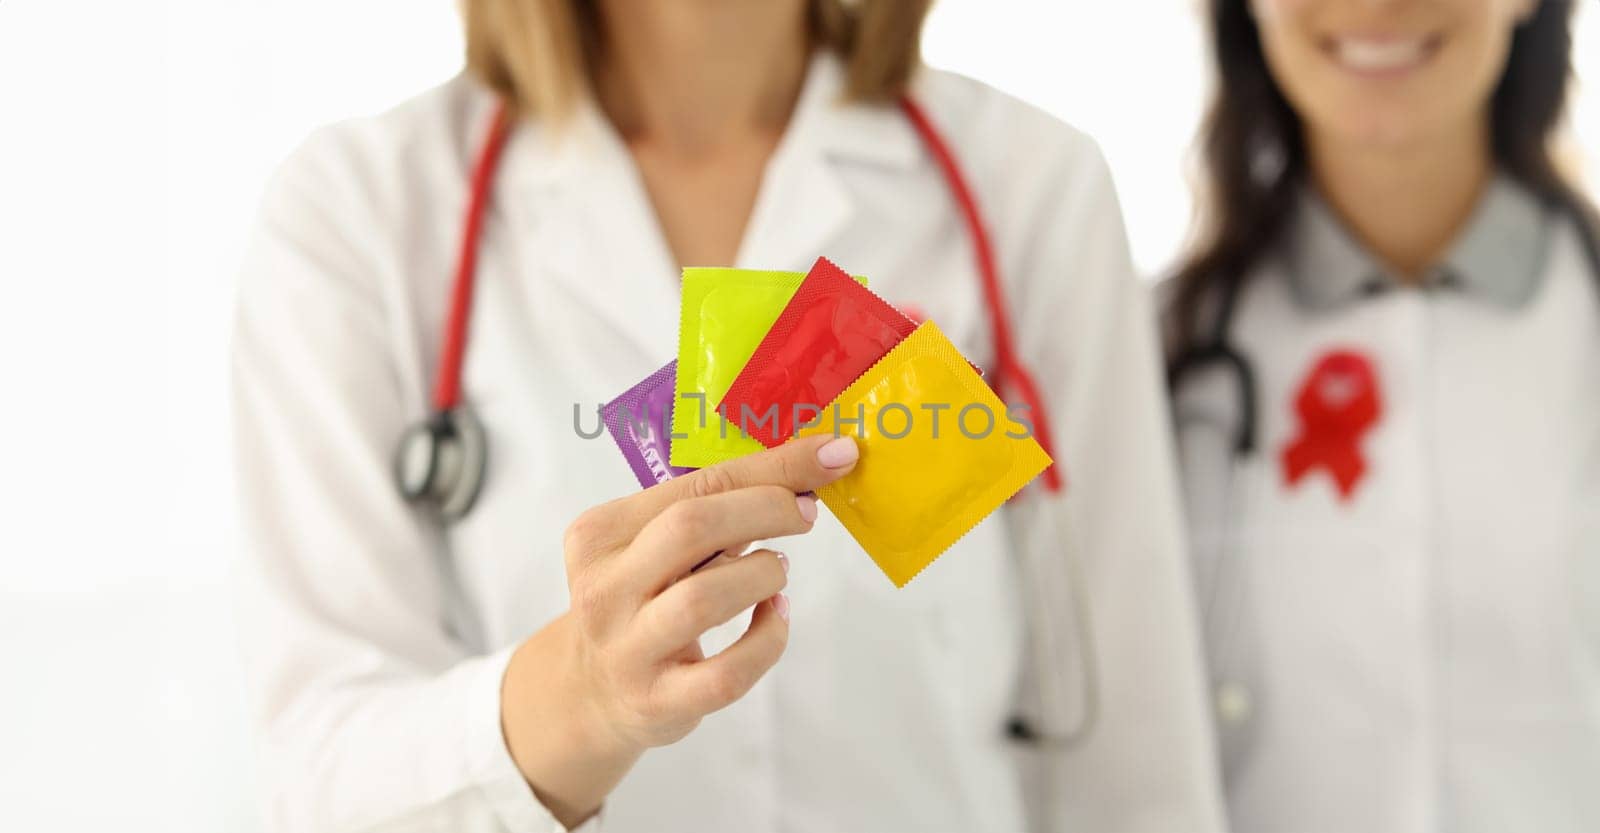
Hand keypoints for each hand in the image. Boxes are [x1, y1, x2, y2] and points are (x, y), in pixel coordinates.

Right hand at [501, 433, 859, 826]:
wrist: (595, 692)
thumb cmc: (644, 600)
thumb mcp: (655, 548)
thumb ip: (714, 511)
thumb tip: (804, 474)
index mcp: (600, 534)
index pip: (695, 485)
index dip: (772, 466)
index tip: (831, 454)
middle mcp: (604, 589)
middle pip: (691, 528)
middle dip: (768, 509)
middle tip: (806, 514)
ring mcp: (627, 649)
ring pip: (705, 599)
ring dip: (763, 575)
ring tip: (776, 572)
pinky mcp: (658, 701)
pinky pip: (728, 672)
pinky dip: (768, 639)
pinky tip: (776, 617)